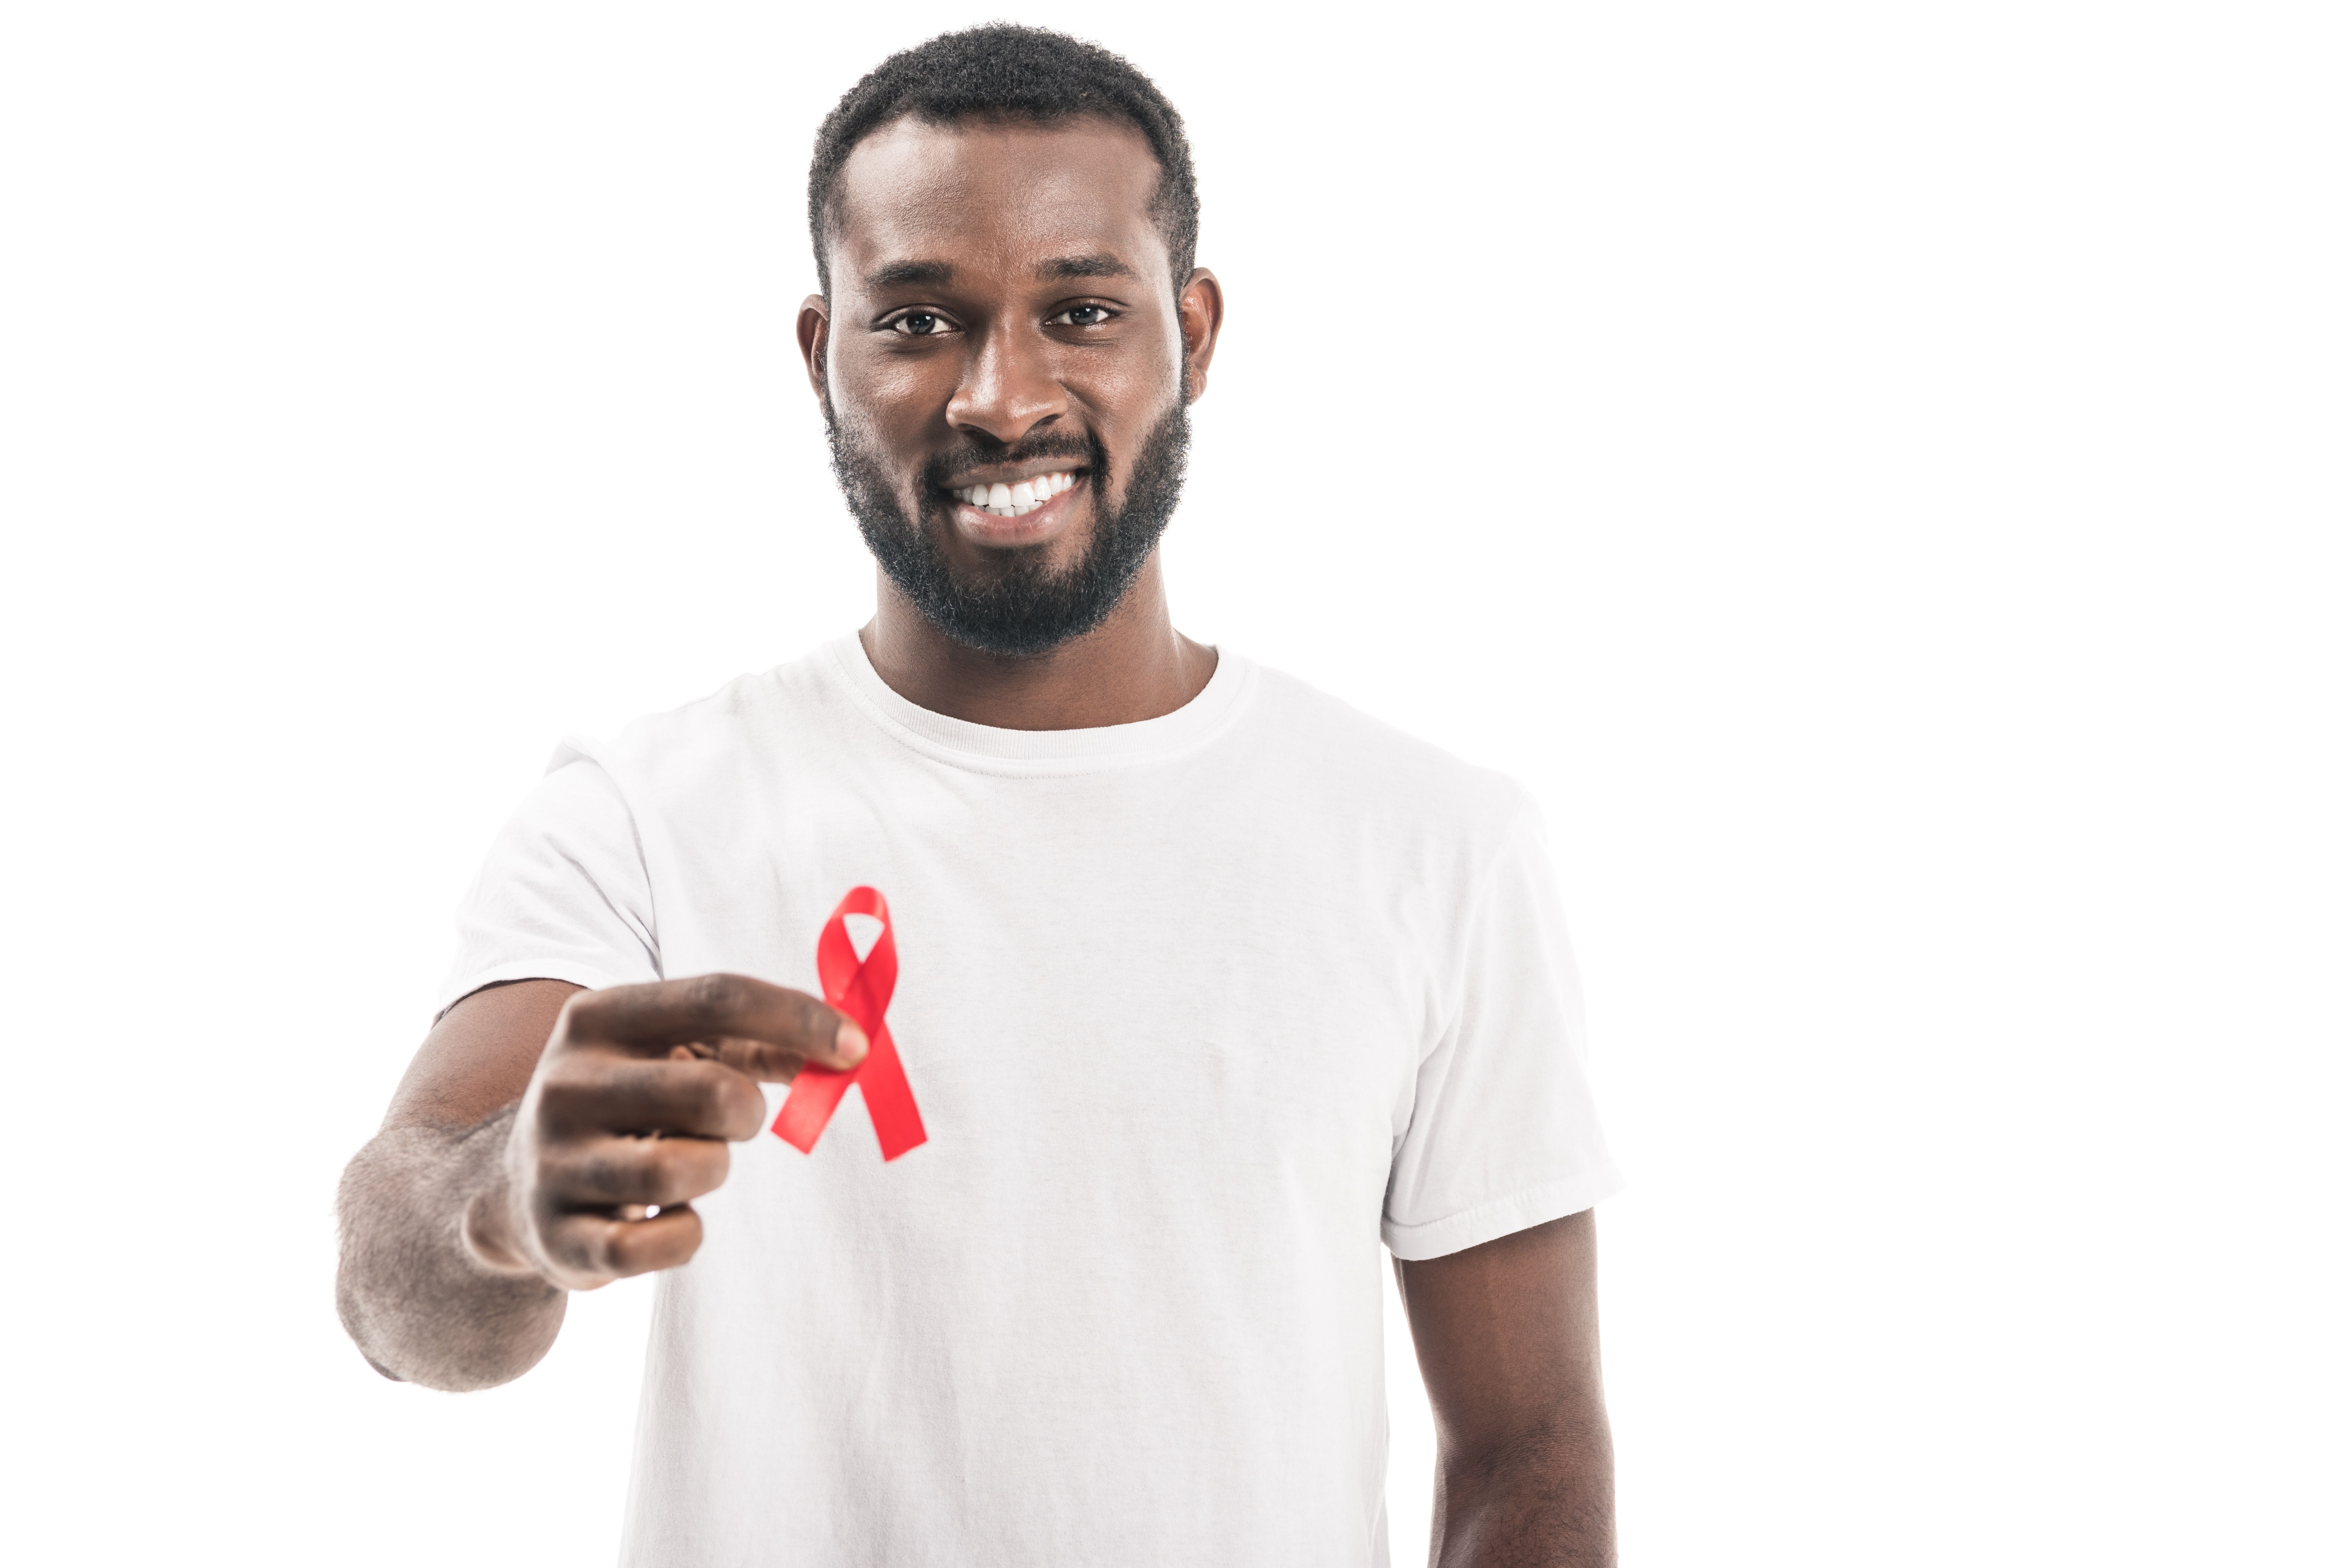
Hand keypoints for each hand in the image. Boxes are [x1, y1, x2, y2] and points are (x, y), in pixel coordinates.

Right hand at [470, 974, 867, 1290]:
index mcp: (597, 1018)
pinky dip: (683, 1236)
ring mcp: (554, 1163)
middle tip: (733, 1120)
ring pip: (683, 1170)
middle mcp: (565, 1084)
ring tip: (688, 1165)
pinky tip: (667, 1219)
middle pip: (711, 1090)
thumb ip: (755, 1043)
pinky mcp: (558, 1240)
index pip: (717, 997)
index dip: (799, 1019)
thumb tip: (847, 1046)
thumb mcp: (670, 1053)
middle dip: (746, 1112)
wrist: (514, 1191)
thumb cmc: (628, 1105)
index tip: (856, 1046)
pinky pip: (654, 1246)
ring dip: (712, 1171)